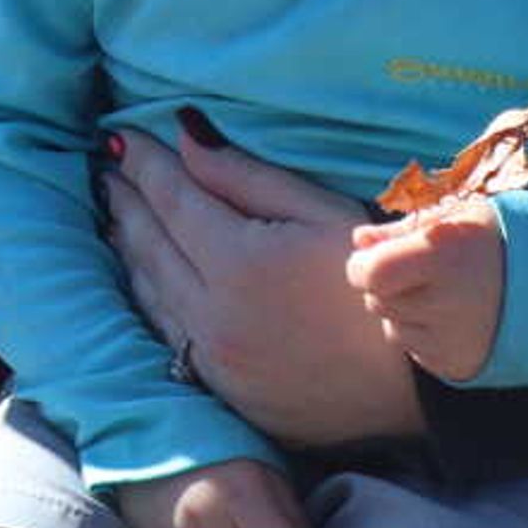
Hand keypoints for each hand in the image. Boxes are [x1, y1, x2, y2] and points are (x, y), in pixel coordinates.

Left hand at [101, 121, 422, 447]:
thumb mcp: (323, 211)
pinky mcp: (223, 392)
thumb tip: (185, 136)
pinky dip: (146, 296)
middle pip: (150, 244)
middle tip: (107, 169)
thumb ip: (246, 177)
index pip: (174, 198)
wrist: (419, 380)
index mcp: (242, 262)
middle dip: (126, 200)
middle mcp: (216, 315)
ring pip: (148, 292)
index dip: (145, 163)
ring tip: (114, 212)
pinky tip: (140, 274)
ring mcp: (215, 360)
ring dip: (126, 247)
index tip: (120, 136)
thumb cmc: (381, 280)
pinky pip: (166, 334)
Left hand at [344, 200, 504, 380]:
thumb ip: (402, 230)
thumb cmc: (495, 241)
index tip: (375, 255)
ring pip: (392, 327)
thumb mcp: (454, 218)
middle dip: (387, 285)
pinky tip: (451, 316)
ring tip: (442, 292)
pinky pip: (414, 350)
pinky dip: (422, 333)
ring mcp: (452, 341)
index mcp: (444, 256)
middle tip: (420, 271)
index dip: (363, 265)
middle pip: (376, 300)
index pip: (370, 274)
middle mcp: (447, 304)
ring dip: (404, 310)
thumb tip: (359, 240)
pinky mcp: (456, 365)